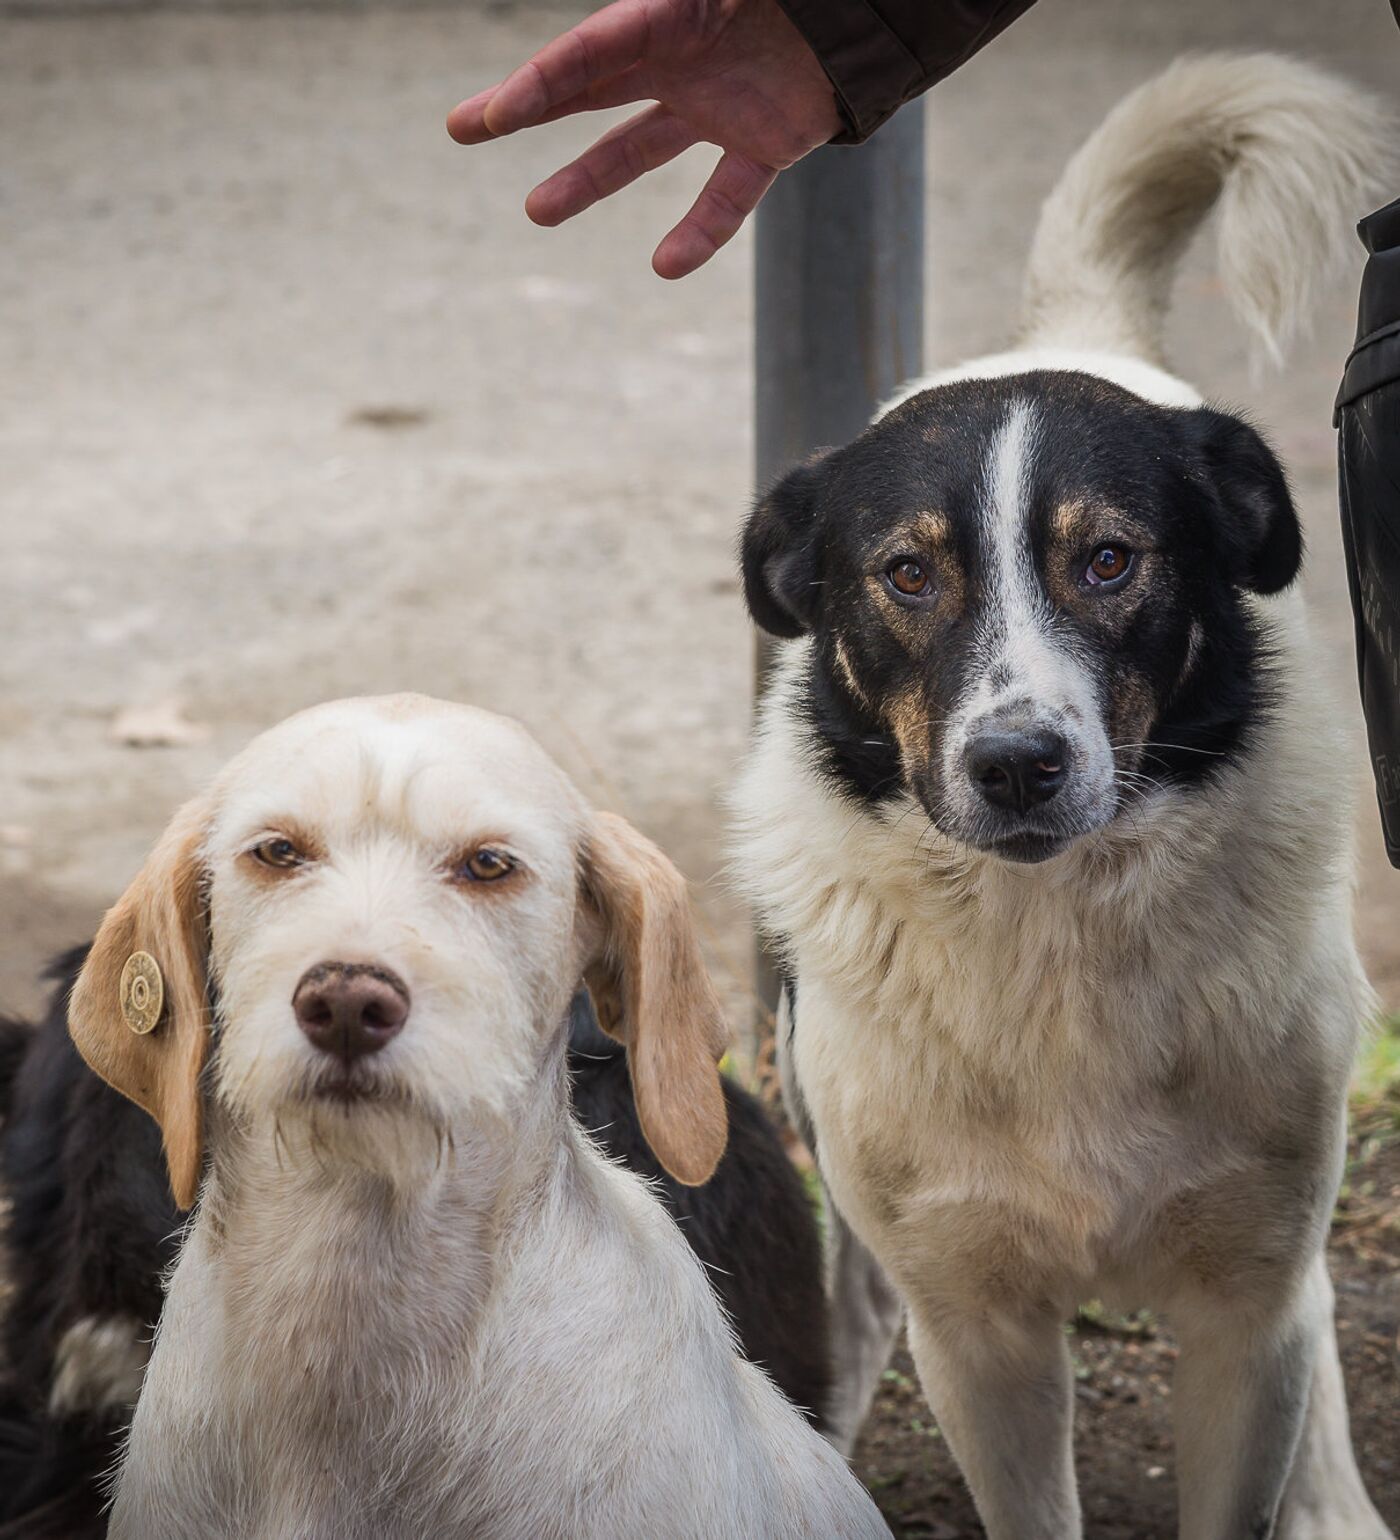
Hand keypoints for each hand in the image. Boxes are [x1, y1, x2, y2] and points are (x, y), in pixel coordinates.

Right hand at [447, 0, 840, 278]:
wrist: (866, 14)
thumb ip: (667, 10)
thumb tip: (602, 37)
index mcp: (668, 14)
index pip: (588, 52)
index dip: (538, 85)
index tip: (490, 118)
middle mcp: (683, 62)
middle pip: (589, 92)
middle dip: (526, 110)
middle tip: (464, 127)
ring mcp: (720, 106)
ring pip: (640, 149)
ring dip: (588, 179)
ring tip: (536, 209)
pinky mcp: (766, 145)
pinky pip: (727, 198)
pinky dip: (700, 233)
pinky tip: (665, 266)